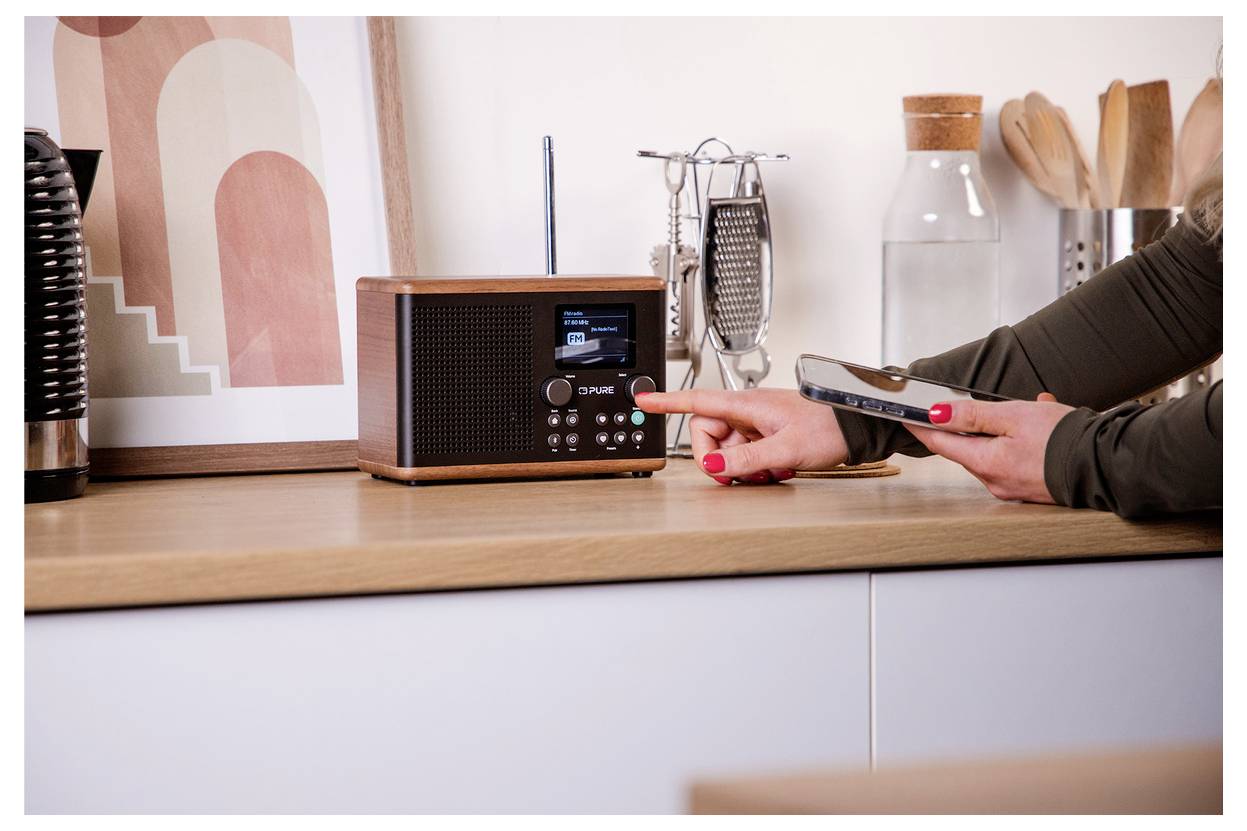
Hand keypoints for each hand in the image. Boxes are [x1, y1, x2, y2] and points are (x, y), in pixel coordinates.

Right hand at [636, 388, 847, 484]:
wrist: (857, 426)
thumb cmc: (829, 426)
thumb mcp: (786, 449)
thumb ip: (747, 459)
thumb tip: (716, 466)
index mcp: (747, 405)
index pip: (698, 402)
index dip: (668, 401)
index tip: (645, 400)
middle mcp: (748, 412)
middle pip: (709, 435)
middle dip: (717, 460)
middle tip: (733, 476)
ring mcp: (758, 425)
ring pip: (729, 450)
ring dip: (742, 468)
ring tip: (768, 472)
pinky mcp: (768, 436)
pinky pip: (747, 455)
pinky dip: (756, 468)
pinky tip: (776, 470)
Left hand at [904, 393, 1073, 503]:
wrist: (1106, 463)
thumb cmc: (1064, 440)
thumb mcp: (1013, 416)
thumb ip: (972, 416)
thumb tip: (937, 415)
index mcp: (986, 464)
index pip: (941, 443)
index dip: (923, 427)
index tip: (908, 417)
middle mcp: (995, 482)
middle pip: (969, 449)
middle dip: (977, 425)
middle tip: (994, 407)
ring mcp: (1013, 489)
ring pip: (995, 452)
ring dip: (1006, 431)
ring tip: (1033, 412)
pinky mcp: (1031, 489)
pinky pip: (1015, 460)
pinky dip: (1023, 441)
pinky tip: (1044, 426)